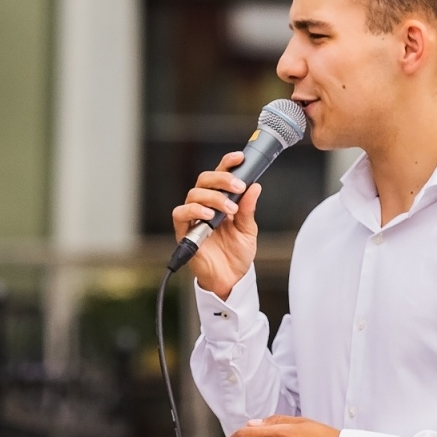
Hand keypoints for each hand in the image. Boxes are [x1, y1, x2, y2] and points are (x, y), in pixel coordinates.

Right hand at [170, 152, 260, 299]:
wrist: (230, 279)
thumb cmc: (237, 254)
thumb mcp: (248, 230)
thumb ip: (249, 209)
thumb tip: (255, 186)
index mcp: (221, 201)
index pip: (220, 175)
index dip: (227, 163)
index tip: (240, 157)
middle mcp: (205, 206)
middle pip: (204, 179)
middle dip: (222, 179)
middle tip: (238, 187)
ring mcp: (194, 218)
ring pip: (194, 194)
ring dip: (213, 197)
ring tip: (229, 209)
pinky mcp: (185, 232)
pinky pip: (181, 214)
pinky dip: (194, 211)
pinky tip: (209, 216)